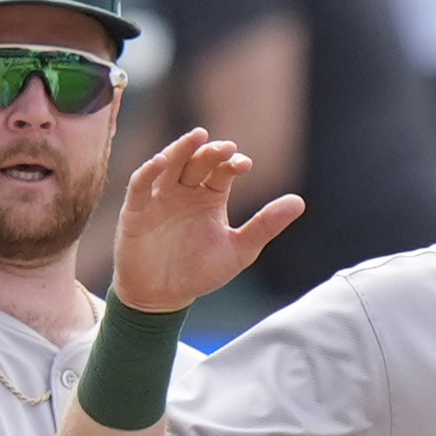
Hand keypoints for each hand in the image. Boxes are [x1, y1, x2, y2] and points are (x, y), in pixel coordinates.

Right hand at [112, 129, 305, 312]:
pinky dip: (149, 171)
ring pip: (170, 164)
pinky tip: (161, 161)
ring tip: (197, 136)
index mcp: (210, 196)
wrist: (162, 298)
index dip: (232, 163)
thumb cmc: (200, 272)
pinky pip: (141, 184)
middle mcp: (185, 191)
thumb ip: (265, 225)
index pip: (222, 170)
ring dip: (181, 149)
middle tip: (225, 148)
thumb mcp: (239, 250)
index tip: (243, 164)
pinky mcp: (136, 210)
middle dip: (210, 152)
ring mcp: (160, 198)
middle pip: (197, 162)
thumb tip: (299, 202)